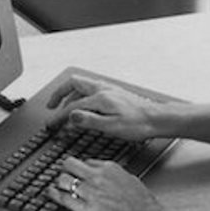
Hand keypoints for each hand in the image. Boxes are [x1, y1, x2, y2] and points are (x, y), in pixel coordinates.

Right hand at [46, 74, 165, 141]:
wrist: (158, 119)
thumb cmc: (139, 124)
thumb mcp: (111, 127)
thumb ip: (89, 120)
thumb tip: (71, 117)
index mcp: (100, 98)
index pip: (72, 106)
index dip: (59, 116)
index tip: (52, 124)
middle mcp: (103, 89)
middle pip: (73, 84)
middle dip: (59, 94)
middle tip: (51, 106)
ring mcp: (109, 89)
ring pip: (82, 85)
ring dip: (70, 95)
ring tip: (65, 108)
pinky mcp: (115, 93)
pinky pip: (91, 89)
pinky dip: (81, 95)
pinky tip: (85, 105)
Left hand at [49, 156, 162, 210]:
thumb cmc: (142, 202)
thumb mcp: (128, 178)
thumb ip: (114, 175)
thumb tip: (106, 175)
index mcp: (108, 167)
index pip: (85, 161)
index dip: (79, 167)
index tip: (76, 171)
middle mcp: (96, 176)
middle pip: (69, 164)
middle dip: (65, 169)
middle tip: (64, 174)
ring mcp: (89, 192)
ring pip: (63, 179)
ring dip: (59, 182)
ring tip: (57, 185)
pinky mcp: (85, 208)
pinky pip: (63, 198)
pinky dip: (53, 195)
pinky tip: (50, 193)